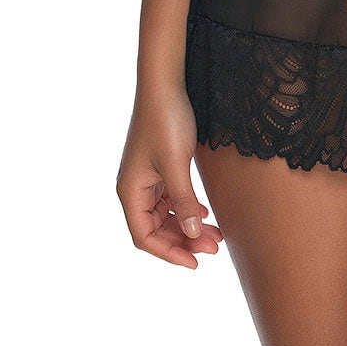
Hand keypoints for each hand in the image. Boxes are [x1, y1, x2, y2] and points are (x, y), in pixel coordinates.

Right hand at [117, 86, 224, 267]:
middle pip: (156, 229)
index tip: (195, 261)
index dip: (169, 252)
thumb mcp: (176, 163)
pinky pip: (170, 199)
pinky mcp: (159, 167)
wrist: (165, 84)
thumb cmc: (166, 120)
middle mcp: (134, 188)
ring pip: (165, 215)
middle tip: (215, 247)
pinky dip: (186, 209)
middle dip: (184, 240)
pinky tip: (206, 214)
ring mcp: (146, 178)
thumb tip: (193, 234)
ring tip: (217, 235)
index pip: (144, 237)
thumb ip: (184, 200)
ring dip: (188, 226)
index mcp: (130, 191)